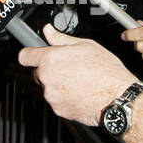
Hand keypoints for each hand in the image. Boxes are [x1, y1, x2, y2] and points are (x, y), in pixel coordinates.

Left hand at [18, 24, 134, 126]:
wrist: (117, 98)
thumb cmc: (106, 72)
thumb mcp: (86, 46)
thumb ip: (62, 39)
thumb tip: (49, 32)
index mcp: (51, 60)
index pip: (24, 55)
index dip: (30, 53)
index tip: (34, 53)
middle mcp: (47, 79)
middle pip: (37, 72)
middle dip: (48, 69)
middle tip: (67, 66)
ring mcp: (52, 96)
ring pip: (47, 87)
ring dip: (57, 83)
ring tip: (77, 80)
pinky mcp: (58, 110)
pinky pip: (56, 100)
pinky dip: (64, 96)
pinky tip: (79, 91)